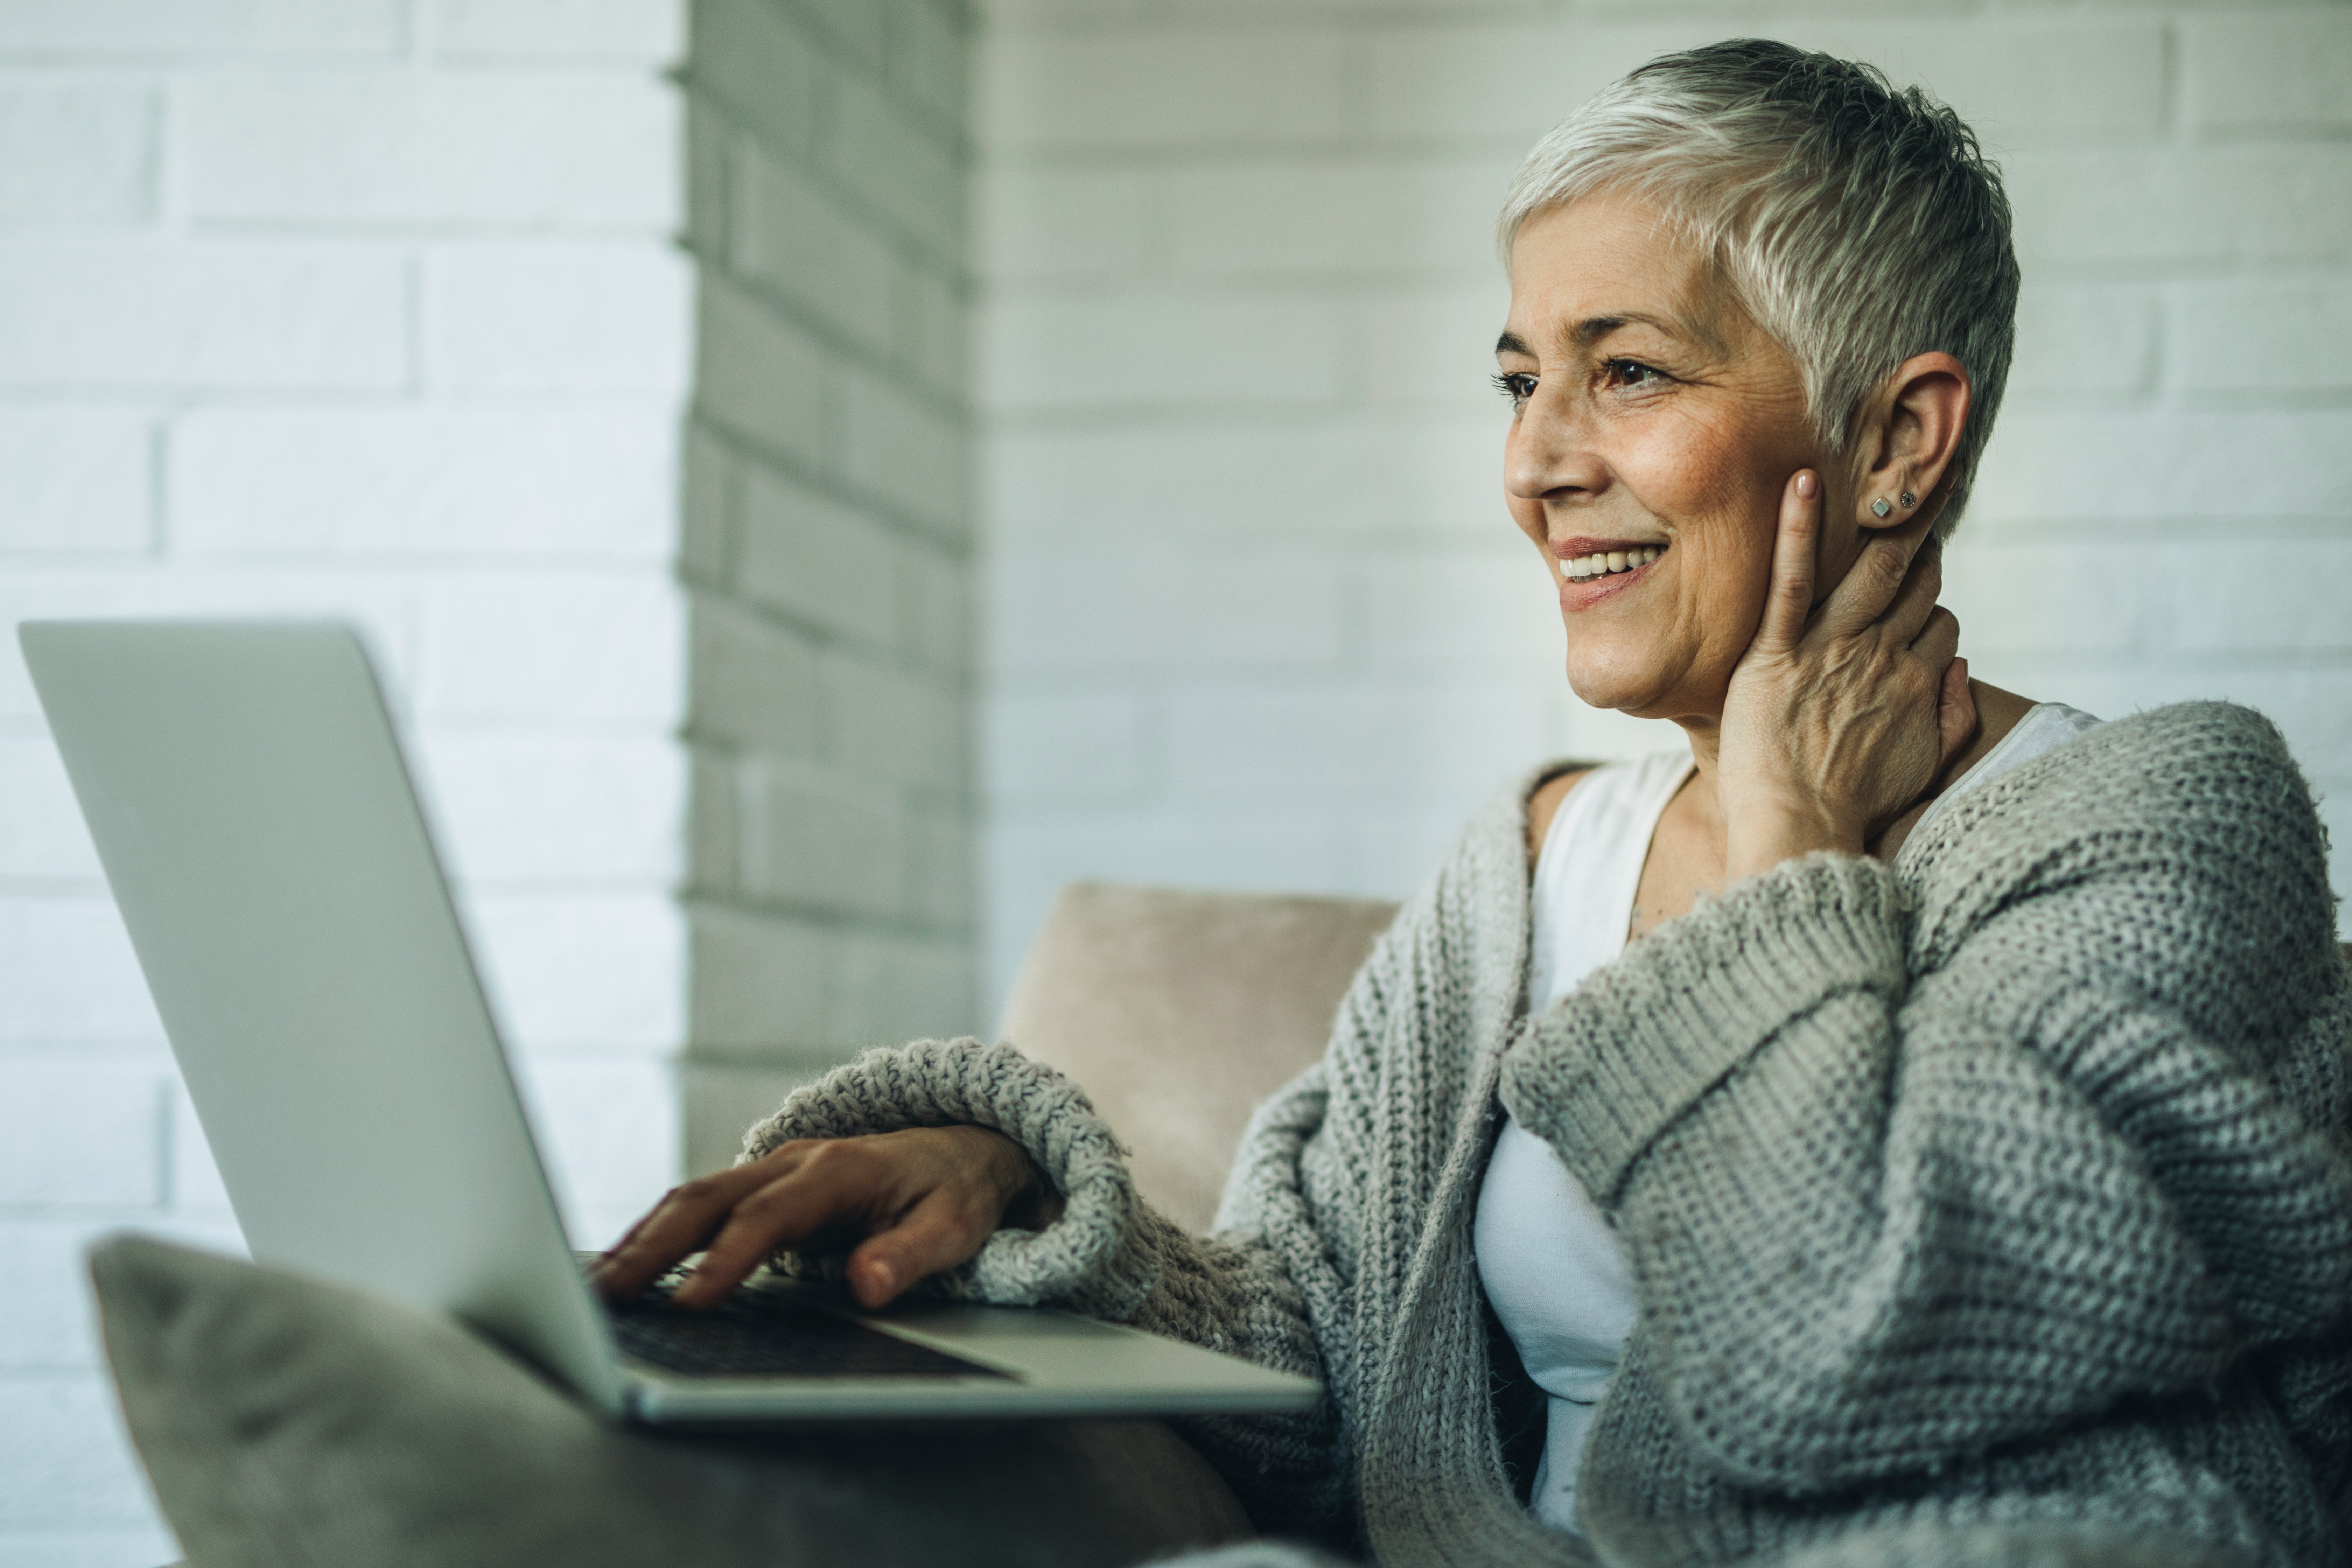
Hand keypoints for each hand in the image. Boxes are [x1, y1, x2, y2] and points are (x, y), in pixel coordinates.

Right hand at [589, 1125, 1063, 1310]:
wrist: (960, 1149)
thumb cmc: (954, 1193)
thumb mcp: (954, 1227)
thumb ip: (910, 1255)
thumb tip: (869, 1284)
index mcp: (837, 1171)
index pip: (768, 1218)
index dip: (725, 1261)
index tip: (689, 1305)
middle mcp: (794, 1161)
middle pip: (708, 1199)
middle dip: (652, 1247)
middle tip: (606, 1296)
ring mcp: (772, 1169)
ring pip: (693, 1197)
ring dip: (642, 1239)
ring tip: (597, 1286)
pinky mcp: (761, 1187)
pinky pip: (700, 1206)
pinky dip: (656, 1233)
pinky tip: (625, 1266)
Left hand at [1717, 470, 1975, 880]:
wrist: (1800, 825)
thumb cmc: (1856, 806)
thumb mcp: (1927, 767)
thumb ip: (1954, 715)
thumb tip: (1959, 664)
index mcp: (1917, 681)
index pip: (1942, 623)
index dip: (1934, 610)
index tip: (1920, 602)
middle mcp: (1882, 655)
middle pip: (1913, 586)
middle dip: (1918, 551)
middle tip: (1910, 518)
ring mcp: (1830, 648)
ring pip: (1870, 571)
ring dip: (1880, 526)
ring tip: (1880, 488)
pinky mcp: (1777, 650)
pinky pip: (1790, 580)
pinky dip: (1795, 527)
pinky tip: (1800, 481)